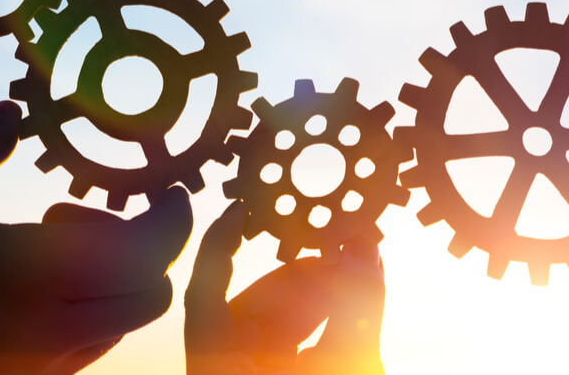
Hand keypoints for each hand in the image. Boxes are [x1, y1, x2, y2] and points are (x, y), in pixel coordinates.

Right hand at [0, 101, 192, 373]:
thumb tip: (8, 113)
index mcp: (36, 279)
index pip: (152, 250)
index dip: (174, 214)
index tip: (168, 187)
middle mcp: (50, 334)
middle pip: (150, 294)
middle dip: (139, 247)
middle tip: (75, 214)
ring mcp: (34, 370)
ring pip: (117, 325)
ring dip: (108, 279)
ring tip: (37, 242)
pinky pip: (79, 348)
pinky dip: (81, 309)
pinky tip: (20, 283)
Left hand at [184, 203, 384, 374]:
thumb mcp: (339, 367)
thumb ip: (354, 313)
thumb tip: (363, 250)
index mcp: (217, 367)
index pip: (204, 294)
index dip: (219, 246)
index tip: (242, 209)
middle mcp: (226, 369)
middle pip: (250, 306)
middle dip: (300, 276)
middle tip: (339, 251)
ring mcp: (251, 373)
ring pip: (276, 323)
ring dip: (317, 297)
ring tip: (354, 274)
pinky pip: (289, 342)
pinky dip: (320, 322)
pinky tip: (352, 303)